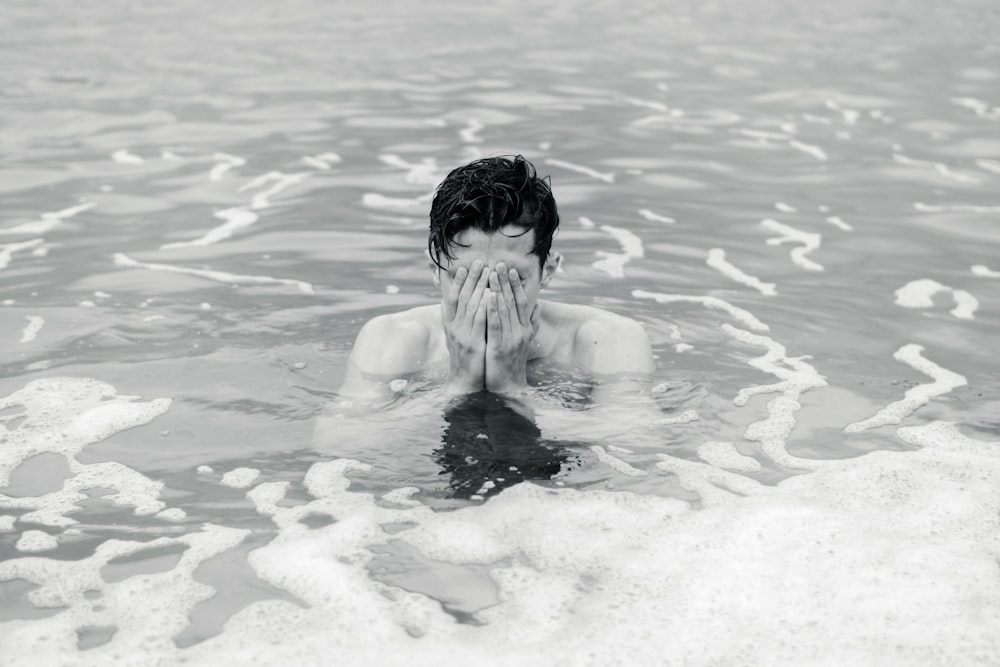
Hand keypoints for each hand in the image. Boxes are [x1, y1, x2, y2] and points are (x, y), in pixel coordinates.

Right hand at [442, 259, 488, 393]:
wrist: (464, 383)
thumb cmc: (465, 358)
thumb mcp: (457, 336)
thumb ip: (454, 318)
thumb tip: (446, 301)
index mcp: (450, 325)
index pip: (452, 298)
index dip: (458, 282)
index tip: (465, 266)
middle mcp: (454, 328)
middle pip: (462, 297)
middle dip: (472, 278)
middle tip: (481, 261)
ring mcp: (463, 336)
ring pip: (471, 306)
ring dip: (480, 286)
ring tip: (488, 272)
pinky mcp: (473, 345)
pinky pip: (479, 322)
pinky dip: (485, 307)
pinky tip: (491, 295)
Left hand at [485, 263, 540, 394]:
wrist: (509, 387)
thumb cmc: (512, 362)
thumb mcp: (525, 341)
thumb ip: (532, 323)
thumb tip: (539, 305)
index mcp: (525, 329)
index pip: (521, 301)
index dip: (515, 284)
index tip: (509, 268)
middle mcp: (521, 331)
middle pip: (512, 301)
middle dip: (505, 281)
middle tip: (498, 263)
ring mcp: (511, 339)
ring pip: (504, 310)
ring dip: (498, 289)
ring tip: (491, 273)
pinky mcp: (499, 347)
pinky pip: (495, 325)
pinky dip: (492, 310)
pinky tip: (488, 297)